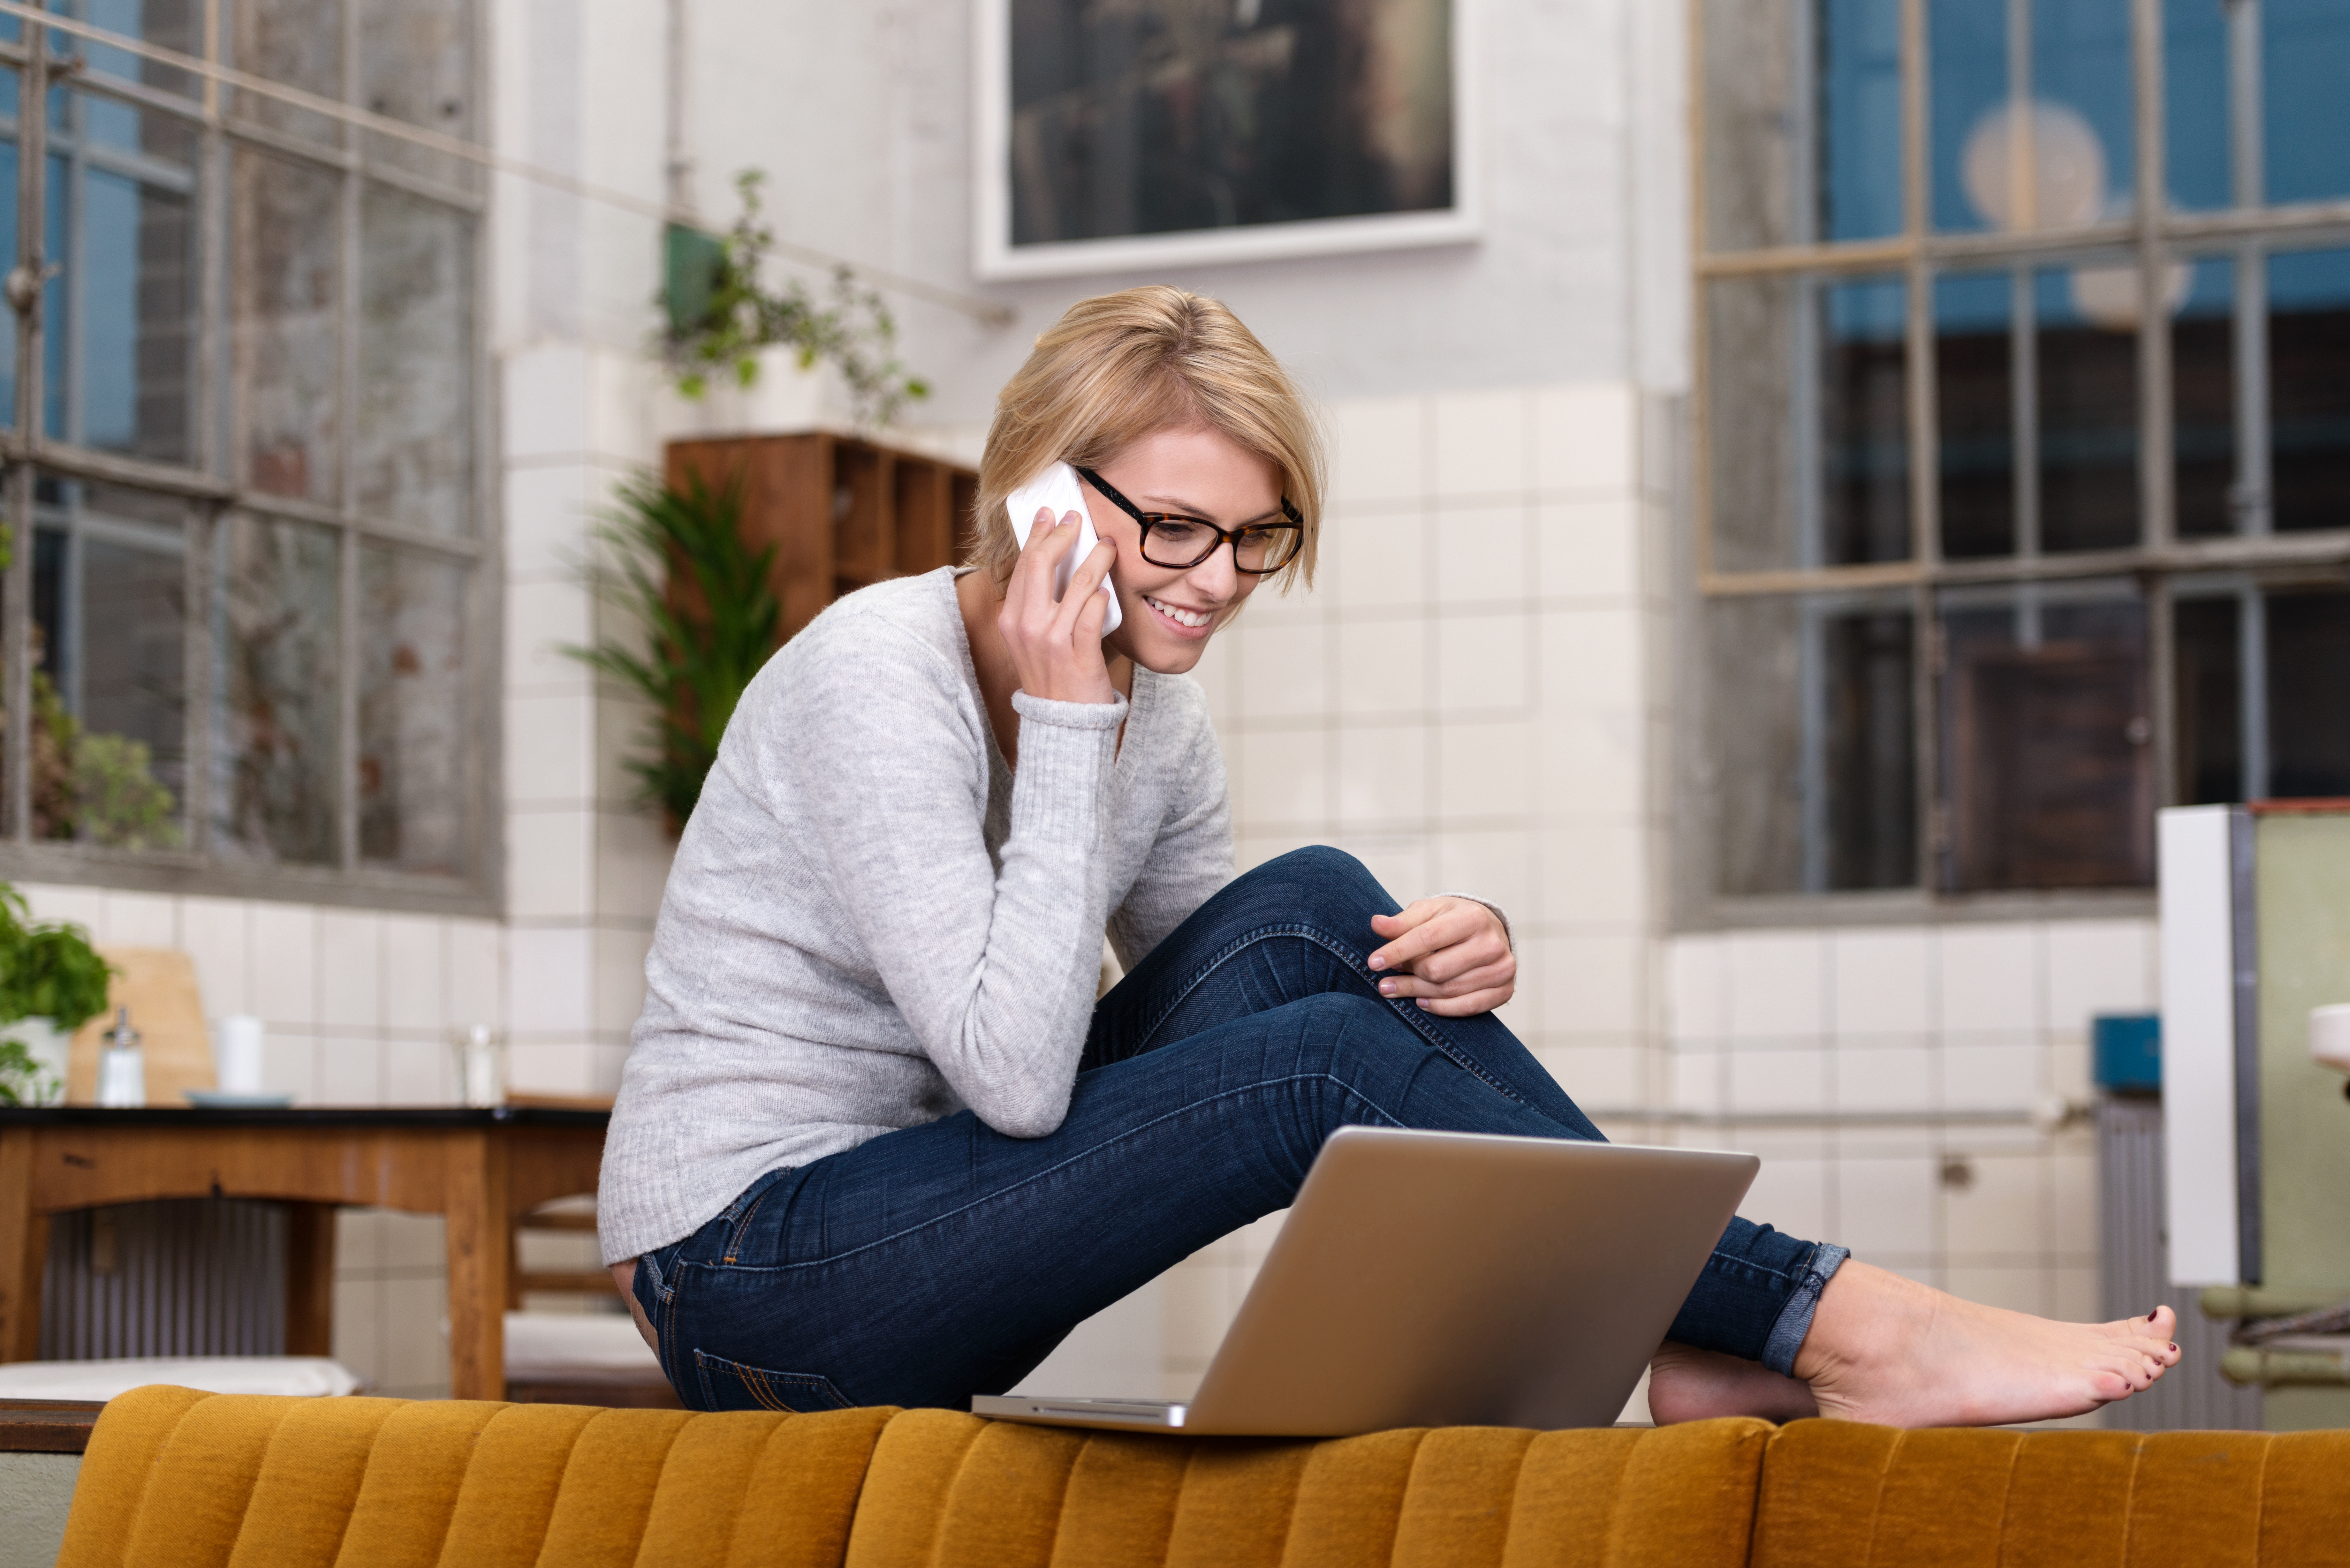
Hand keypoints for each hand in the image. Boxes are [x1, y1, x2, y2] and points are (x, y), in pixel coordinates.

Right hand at [998, 507, 1116, 704]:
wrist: (1062, 723)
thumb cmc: (1052, 675)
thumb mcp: (1031, 638)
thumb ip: (1037, 605)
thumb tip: (1053, 562)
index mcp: (1011, 619)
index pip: (1022, 566)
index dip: (1037, 535)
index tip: (1049, 514)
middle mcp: (1026, 627)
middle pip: (1040, 565)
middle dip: (1061, 535)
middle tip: (1077, 518)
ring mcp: (1051, 641)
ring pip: (1075, 585)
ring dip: (1095, 559)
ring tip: (1107, 545)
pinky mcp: (1078, 655)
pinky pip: (1092, 614)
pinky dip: (1102, 598)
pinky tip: (1108, 591)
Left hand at [1366, 898, 1514, 1016]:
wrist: (1490, 930)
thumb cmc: (1453, 920)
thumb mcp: (1428, 912)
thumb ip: (1403, 921)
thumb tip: (1376, 924)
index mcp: (1473, 917)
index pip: (1428, 938)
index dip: (1397, 951)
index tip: (1373, 963)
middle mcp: (1492, 944)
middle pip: (1436, 970)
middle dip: (1406, 976)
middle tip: (1385, 980)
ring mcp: (1502, 969)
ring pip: (1448, 990)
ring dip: (1416, 993)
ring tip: (1395, 989)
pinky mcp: (1505, 991)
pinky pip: (1468, 1007)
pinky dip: (1441, 1008)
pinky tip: (1421, 1002)